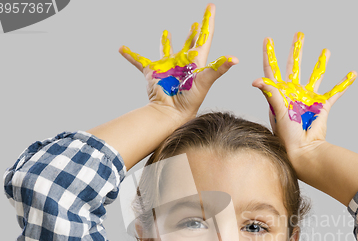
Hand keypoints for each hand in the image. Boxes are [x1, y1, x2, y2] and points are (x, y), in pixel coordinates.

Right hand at [119, 3, 236, 118]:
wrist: (171, 112)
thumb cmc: (190, 99)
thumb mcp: (205, 81)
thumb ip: (219, 68)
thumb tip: (235, 59)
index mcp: (196, 61)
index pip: (204, 37)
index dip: (208, 21)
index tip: (211, 7)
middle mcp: (182, 62)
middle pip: (190, 43)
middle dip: (193, 33)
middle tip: (196, 23)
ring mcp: (168, 67)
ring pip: (167, 49)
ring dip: (167, 41)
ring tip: (166, 32)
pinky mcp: (152, 72)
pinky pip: (139, 60)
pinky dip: (130, 55)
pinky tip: (122, 49)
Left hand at [252, 32, 355, 160]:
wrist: (303, 150)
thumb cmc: (287, 135)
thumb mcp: (277, 111)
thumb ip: (271, 93)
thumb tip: (256, 80)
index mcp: (279, 94)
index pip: (273, 70)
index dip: (270, 55)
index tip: (268, 40)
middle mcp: (293, 94)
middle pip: (294, 67)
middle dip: (296, 51)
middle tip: (299, 34)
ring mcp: (308, 99)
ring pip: (316, 76)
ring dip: (321, 63)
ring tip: (326, 50)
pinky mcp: (322, 106)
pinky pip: (335, 93)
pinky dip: (344, 84)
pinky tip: (352, 74)